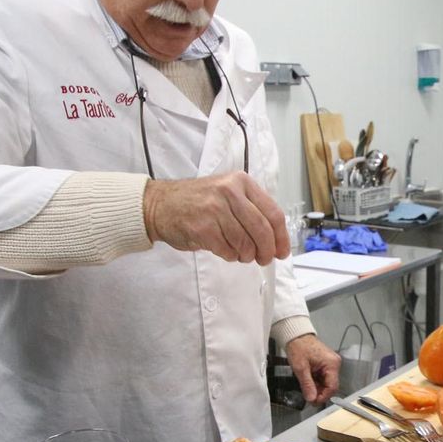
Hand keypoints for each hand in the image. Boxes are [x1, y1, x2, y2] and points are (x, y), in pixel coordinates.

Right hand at [142, 172, 290, 264]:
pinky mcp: (203, 228)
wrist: (159, 205)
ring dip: (246, 255)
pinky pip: (228, 250)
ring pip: (246, 243)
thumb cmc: (196, 202)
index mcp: (241, 182)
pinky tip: (225, 251)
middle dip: (266, 251)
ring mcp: (215, 209)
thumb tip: (275, 240)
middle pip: (262, 230)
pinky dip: (230, 256)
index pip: (273, 213)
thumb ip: (251, 210)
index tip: (283, 251)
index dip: (281, 237)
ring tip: (239, 254)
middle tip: (264, 259)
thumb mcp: (227, 193)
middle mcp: (230, 192)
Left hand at [285, 334, 339, 404]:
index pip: (332, 387)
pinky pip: (324, 377)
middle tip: (308, 397)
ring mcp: (331, 364)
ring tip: (306, 387)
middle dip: (319, 393)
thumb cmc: (299, 346)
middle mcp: (334, 363)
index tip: (313, 402)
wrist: (296, 336)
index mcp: (331, 364)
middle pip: (331, 386)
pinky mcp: (327, 364)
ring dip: (317, 388)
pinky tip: (309, 381)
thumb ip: (307, 385)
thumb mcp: (300, 368)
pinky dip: (317, 382)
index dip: (323, 397)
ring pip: (327, 383)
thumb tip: (312, 398)